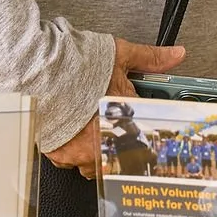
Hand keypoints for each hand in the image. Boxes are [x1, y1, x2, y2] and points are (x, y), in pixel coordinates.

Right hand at [46, 37, 186, 175]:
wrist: (40, 69)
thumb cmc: (78, 63)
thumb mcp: (121, 54)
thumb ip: (151, 58)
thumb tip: (175, 55)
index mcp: (125, 120)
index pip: (145, 135)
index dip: (142, 128)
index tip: (137, 124)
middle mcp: (106, 140)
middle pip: (120, 152)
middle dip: (117, 139)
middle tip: (108, 121)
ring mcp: (82, 151)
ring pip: (96, 161)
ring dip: (95, 148)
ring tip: (88, 126)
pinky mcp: (61, 154)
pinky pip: (71, 161)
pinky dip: (71, 150)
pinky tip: (71, 131)